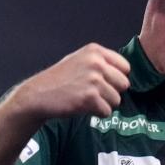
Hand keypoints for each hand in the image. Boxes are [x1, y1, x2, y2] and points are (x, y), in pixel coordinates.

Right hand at [12, 43, 131, 119]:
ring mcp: (93, 80)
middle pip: (124, 84)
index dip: (116, 79)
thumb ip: (102, 62)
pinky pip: (107, 111)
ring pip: (117, 100)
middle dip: (112, 92)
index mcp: (95, 51)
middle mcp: (96, 63)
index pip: (125, 67)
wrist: (38, 94)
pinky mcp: (90, 97)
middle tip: (94, 94)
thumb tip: (125, 74)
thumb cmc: (60, 79)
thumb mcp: (80, 60)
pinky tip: (83, 107)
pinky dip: (97, 113)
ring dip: (104, 104)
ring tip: (86, 100)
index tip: (104, 83)